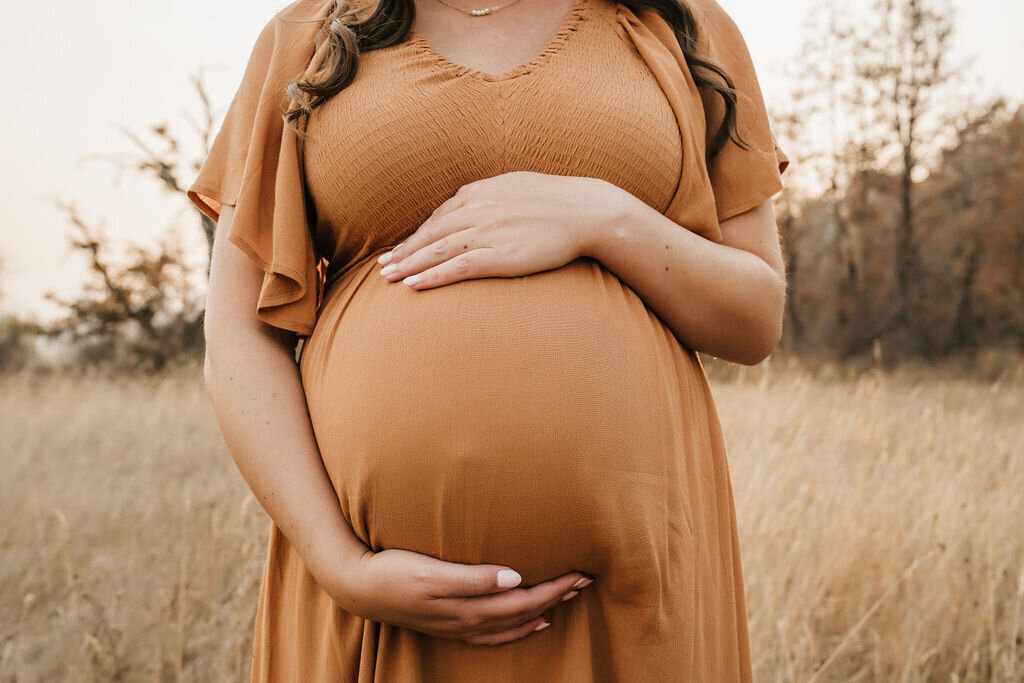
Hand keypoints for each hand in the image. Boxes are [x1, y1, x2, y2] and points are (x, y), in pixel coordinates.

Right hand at [330, 548, 593, 645]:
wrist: (359, 587)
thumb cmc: (394, 571)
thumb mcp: (432, 571)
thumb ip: (474, 577)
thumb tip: (516, 578)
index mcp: (470, 606)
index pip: (525, 599)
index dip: (555, 587)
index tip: (581, 572)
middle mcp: (470, 620)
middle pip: (526, 612)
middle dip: (558, 596)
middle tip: (586, 579)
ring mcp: (461, 626)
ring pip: (514, 624)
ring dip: (545, 610)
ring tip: (569, 597)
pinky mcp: (451, 624)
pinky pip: (496, 633)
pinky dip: (520, 629)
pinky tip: (532, 623)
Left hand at [376, 171, 627, 289]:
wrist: (586, 211)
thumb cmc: (556, 201)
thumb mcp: (516, 187)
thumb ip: (490, 196)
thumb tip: (472, 206)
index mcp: (480, 192)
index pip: (439, 217)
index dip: (417, 236)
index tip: (400, 250)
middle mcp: (478, 209)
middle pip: (430, 234)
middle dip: (404, 252)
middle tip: (382, 268)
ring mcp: (487, 231)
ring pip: (437, 251)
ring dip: (409, 265)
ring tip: (389, 279)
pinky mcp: (500, 255)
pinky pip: (457, 267)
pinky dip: (432, 276)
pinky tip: (415, 285)